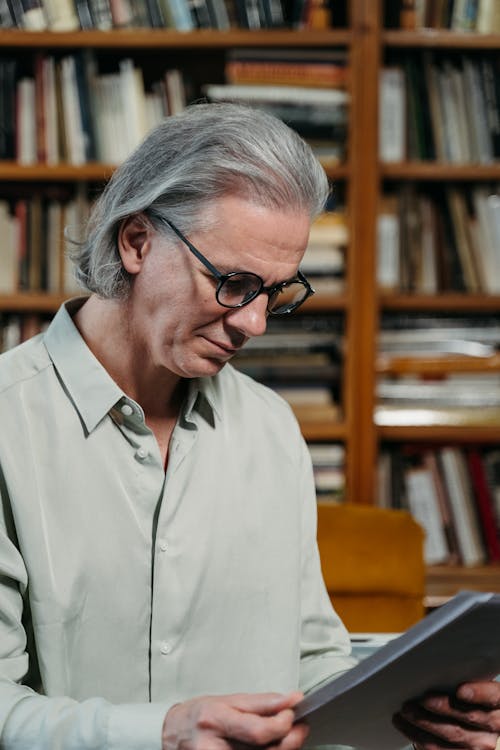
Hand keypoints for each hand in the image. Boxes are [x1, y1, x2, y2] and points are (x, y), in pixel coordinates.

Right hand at [162, 691, 308, 749]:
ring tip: (287, 737)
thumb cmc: (200, 715)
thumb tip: (293, 699)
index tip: (293, 713)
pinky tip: (272, 748)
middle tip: (300, 728)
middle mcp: (213, 747)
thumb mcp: (228, 700)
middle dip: (290, 741)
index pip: (257, 731)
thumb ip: (262, 702)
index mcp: (216, 719)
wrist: (172, 733)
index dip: (282, 724)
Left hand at [393, 680, 499, 749]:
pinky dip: (420, 738)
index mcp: (498, 703)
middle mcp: (494, 726)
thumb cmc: (471, 701)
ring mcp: (481, 746)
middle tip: (418, 699)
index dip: (479, 694)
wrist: (476, 729)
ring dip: (423, 723)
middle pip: (467, 717)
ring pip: (451, 736)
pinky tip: (408, 727)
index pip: (493, 696)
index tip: (460, 690)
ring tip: (405, 711)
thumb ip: (464, 680)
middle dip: (440, 707)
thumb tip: (434, 670)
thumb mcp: (475, 688)